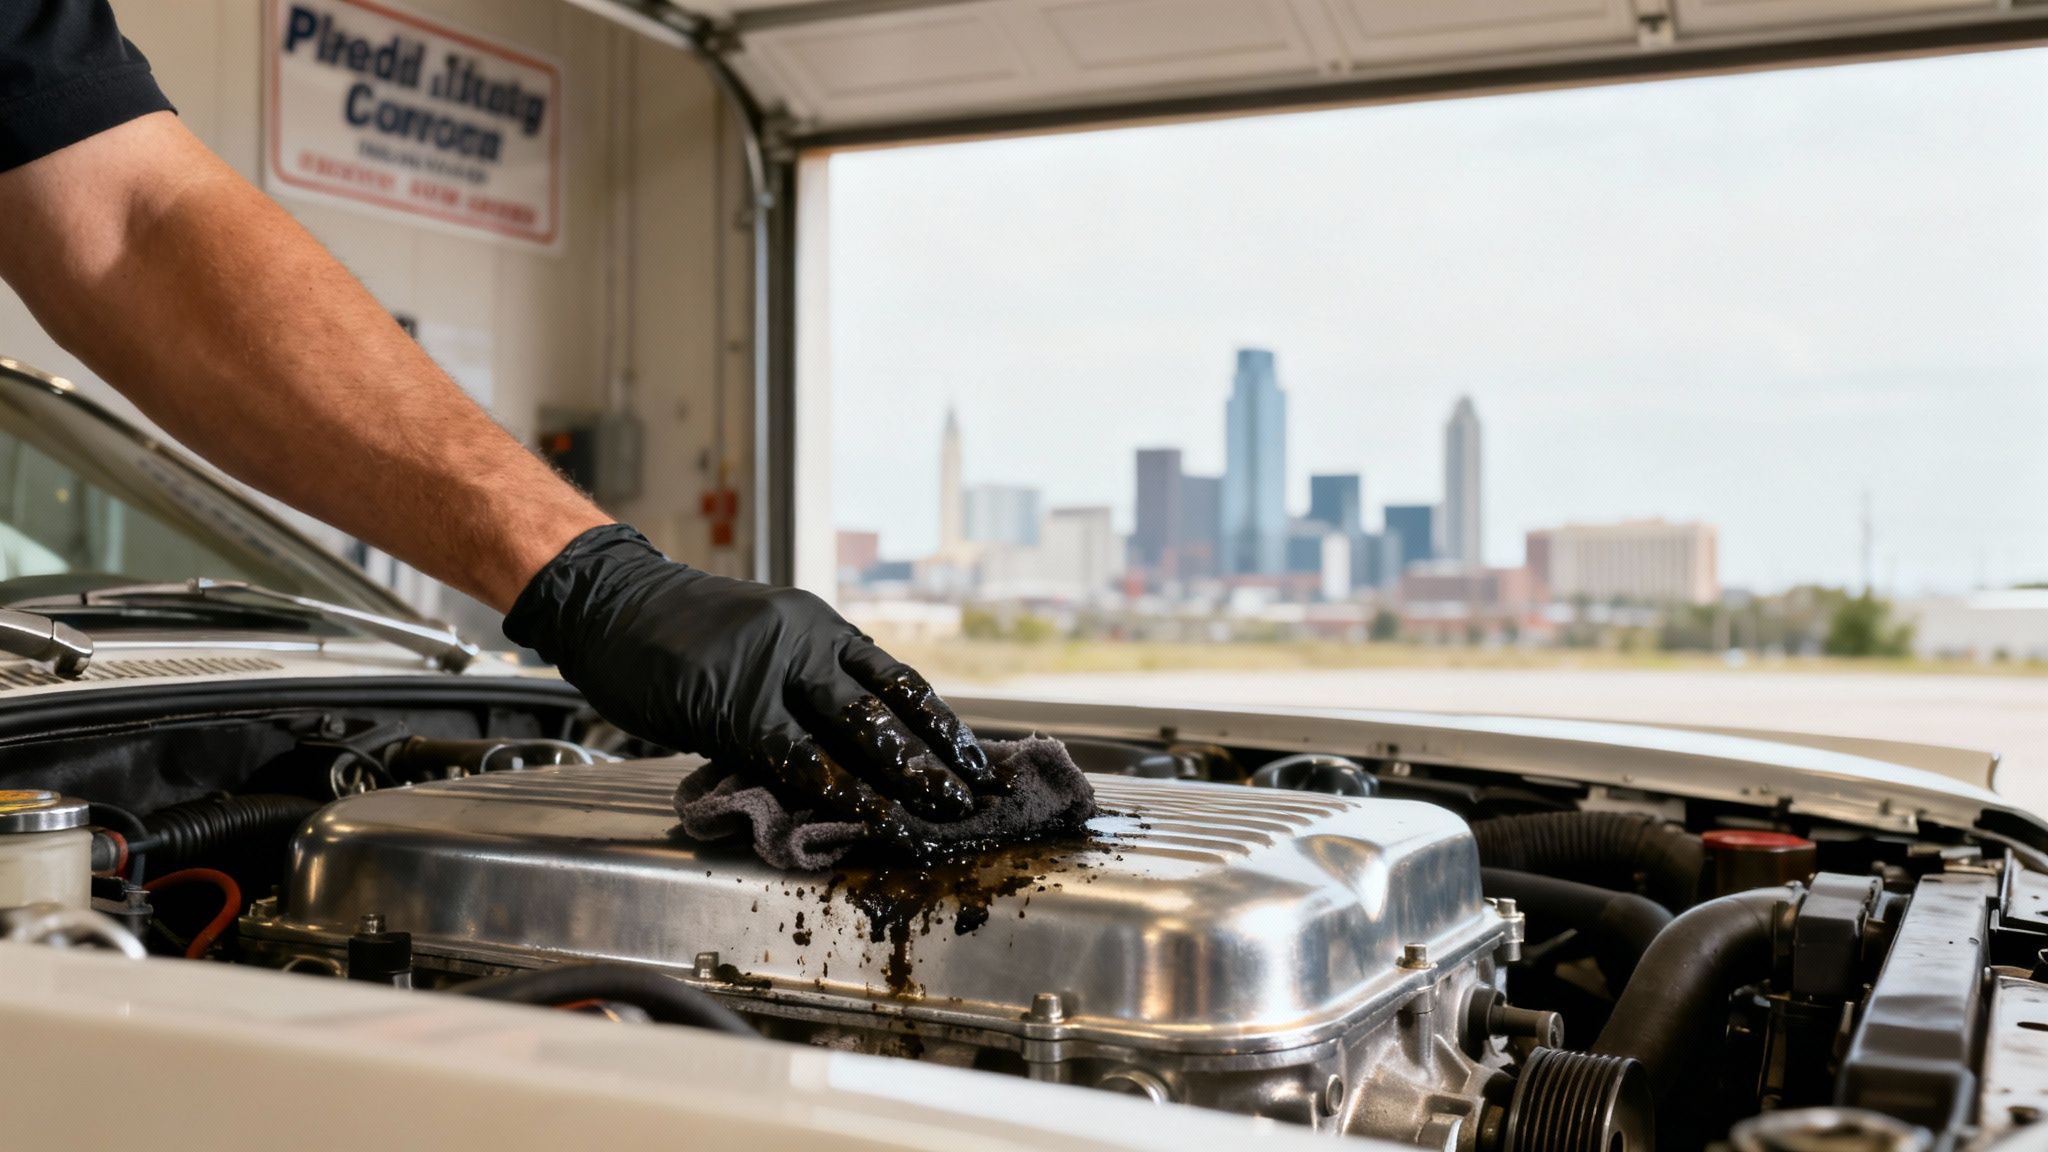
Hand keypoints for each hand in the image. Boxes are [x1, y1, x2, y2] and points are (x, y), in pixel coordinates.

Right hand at [503, 525, 1001, 823]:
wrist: (612, 603)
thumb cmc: (682, 633)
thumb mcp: (762, 644)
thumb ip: (804, 690)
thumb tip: (852, 752)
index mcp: (820, 628)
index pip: (898, 680)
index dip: (942, 726)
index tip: (977, 762)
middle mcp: (809, 640)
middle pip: (890, 706)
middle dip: (938, 757)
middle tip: (976, 798)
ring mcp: (773, 670)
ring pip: (856, 729)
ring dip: (904, 778)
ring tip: (941, 813)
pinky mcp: (734, 705)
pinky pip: (798, 755)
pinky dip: (840, 789)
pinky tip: (871, 814)